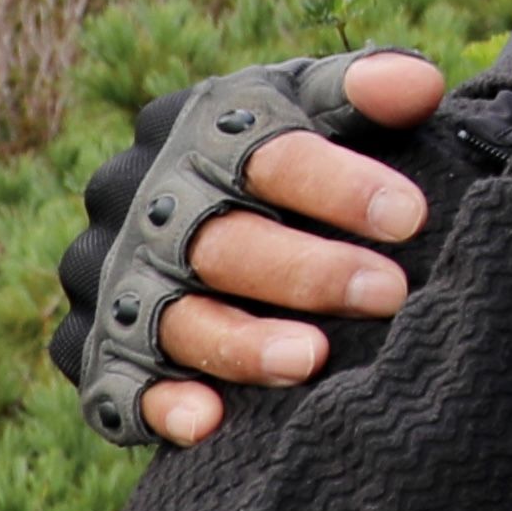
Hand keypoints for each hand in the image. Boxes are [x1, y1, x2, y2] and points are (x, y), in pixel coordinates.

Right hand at [129, 57, 450, 446]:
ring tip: (311, 360)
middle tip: (389, 293)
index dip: (337, 185)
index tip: (410, 217)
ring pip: (171, 317)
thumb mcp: (314, 105)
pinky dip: (157, 404)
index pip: (265, 154)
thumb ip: (365, 90)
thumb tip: (418, 88)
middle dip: (306, 271)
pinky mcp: (93, 350)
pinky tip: (208, 423)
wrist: (200, 206)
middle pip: (218, 241)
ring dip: (240, 343)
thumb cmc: (282, 150)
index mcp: (199, 130)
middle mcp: (141, 202)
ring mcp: (110, 279)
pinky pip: (113, 386)